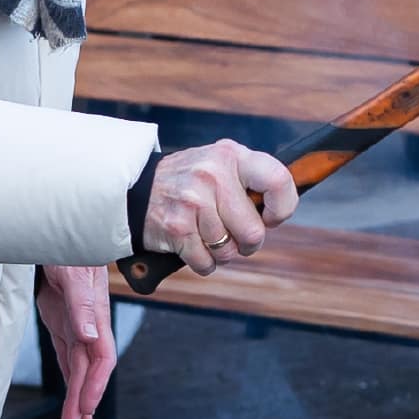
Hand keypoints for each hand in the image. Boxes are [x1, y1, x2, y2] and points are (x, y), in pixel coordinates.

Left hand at [36, 264, 118, 418]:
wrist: (58, 234)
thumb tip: (90, 337)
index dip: (96, 384)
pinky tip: (69, 396)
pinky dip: (68, 378)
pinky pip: (67, 357)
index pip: (102, 358)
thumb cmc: (70, 251)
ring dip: (76, 394)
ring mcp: (76, 326)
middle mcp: (89, 326)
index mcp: (97, 317)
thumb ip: (83, 307)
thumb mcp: (74, 275)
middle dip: (84, 398)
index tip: (88, 406)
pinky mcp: (63, 323)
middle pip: (89, 370)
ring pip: (77, 368)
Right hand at [138, 139, 298, 277]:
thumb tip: (282, 210)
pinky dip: (203, 262)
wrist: (136, 188)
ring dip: (221, 251)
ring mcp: (193, 201)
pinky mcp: (176, 227)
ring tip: (205, 232)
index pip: (278, 181)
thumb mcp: (220, 164)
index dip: (282, 208)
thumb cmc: (190, 182)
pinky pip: (206, 263)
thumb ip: (251, 180)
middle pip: (254, 231)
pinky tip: (192, 244)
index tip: (270, 217)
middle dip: (247, 242)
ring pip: (229, 252)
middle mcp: (213, 175)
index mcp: (231, 155)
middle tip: (233, 232)